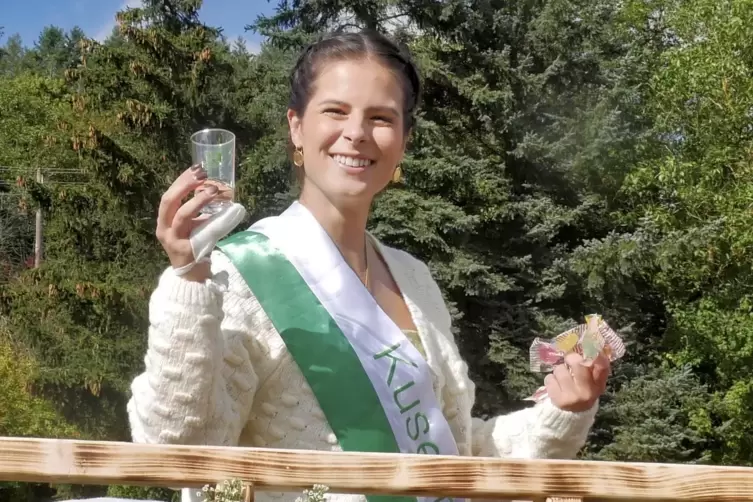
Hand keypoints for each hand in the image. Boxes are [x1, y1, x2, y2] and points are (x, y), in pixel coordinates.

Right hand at [156, 164, 216, 280]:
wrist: (192, 275)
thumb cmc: (193, 246)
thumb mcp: (192, 225)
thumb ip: (197, 210)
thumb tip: (216, 189)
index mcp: (164, 219)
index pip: (169, 195)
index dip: (181, 180)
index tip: (196, 168)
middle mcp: (164, 228)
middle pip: (169, 201)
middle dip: (185, 186)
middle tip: (202, 175)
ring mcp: (172, 240)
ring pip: (182, 216)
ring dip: (198, 201)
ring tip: (213, 190)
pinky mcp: (184, 250)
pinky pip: (196, 232)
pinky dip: (207, 221)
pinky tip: (217, 213)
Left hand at [545, 352, 609, 412]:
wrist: (569, 418)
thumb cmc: (580, 394)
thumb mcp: (590, 385)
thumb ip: (592, 370)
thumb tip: (588, 347)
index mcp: (598, 386)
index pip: (602, 367)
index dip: (596, 354)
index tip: (589, 346)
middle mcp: (587, 391)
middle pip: (577, 363)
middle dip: (570, 358)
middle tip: (568, 359)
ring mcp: (573, 396)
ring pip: (560, 369)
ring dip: (558, 371)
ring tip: (561, 379)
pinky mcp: (559, 399)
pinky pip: (550, 379)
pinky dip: (550, 380)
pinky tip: (555, 386)